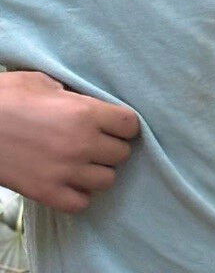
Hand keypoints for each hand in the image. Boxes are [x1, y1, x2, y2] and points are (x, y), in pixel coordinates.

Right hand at [0, 71, 139, 212]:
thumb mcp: (43, 83)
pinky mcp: (45, 192)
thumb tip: (86, 102)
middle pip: (121, 154)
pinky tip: (67, 182)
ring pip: (107, 180)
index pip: (131, 125)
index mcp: (86, 112)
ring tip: (81, 163)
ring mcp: (65, 170)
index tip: (113, 126)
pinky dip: (78, 195)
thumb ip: (73, 95)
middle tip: (94, 144)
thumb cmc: (5, 98)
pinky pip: (81, 203)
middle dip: (110, 148)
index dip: (122, 125)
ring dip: (97, 172)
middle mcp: (82, 143)